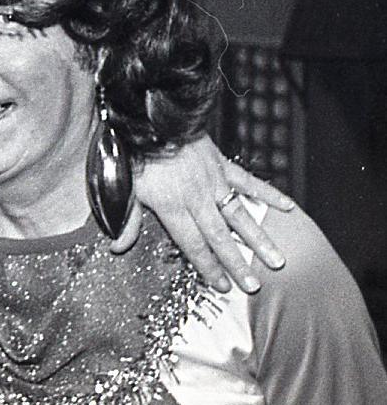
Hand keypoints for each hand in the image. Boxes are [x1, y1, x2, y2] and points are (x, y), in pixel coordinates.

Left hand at [126, 134, 292, 293]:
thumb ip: (126, 220)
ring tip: (277, 258)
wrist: (148, 118)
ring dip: (258, 238)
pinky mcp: (222, 163)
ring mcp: (212, 180)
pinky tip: (287, 207)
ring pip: (240, 214)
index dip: (208, 266)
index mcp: (172, 206)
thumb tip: (117, 247)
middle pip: (220, 236)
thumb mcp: (123, 188)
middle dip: (237, 262)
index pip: (192, 244)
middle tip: (254, 284)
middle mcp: (196, 197)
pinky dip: (268, 194)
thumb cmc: (134, 153)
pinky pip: (248, 181)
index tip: (222, 286)